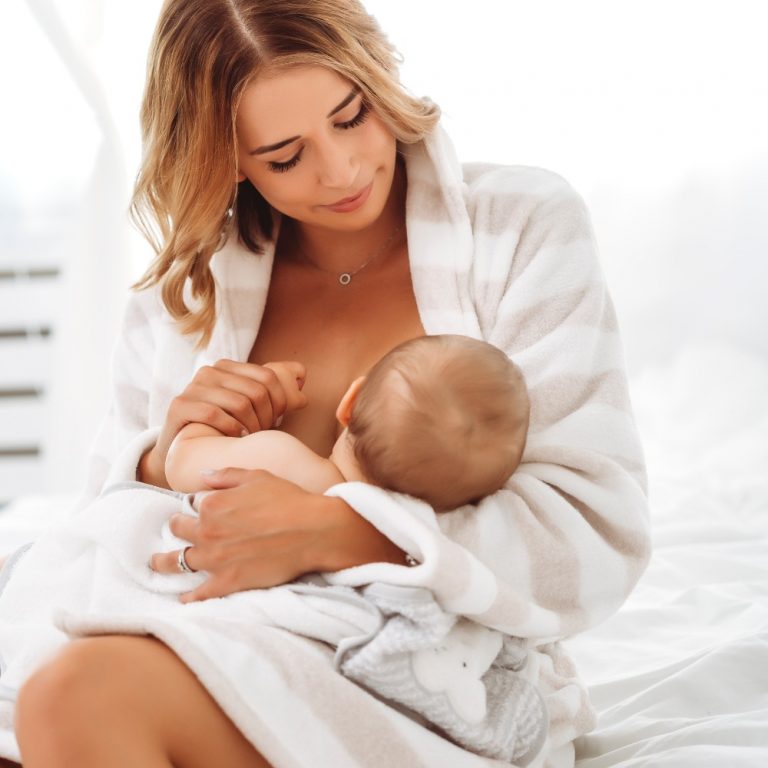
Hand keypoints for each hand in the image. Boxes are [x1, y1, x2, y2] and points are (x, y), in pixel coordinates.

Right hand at [140, 359, 306, 486]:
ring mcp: (192, 387)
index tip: (278, 420)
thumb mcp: (253, 407)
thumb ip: (277, 389)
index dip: (281, 401)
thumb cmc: (226, 428)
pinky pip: (215, 415)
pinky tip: (234, 438)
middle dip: (267, 417)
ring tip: (250, 438)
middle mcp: (208, 372)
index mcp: (228, 366)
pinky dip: (231, 429)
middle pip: (257, 392)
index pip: (269, 377)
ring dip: (251, 427)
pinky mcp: (179, 406)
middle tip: (263, 433)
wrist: (185, 451)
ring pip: (240, 403)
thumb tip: (302, 375)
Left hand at [149, 467, 328, 601]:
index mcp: (212, 503)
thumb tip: (202, 477)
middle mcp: (207, 531)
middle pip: (179, 529)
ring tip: (156, 563)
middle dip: (177, 527)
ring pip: (178, 561)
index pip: (193, 503)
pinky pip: (199, 593)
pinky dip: (188, 597)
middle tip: (177, 530)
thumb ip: (226, 475)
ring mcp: (215, 559)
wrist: (312, 531)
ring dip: (164, 562)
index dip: (198, 504)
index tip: (200, 507)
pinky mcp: (228, 582)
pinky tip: (183, 598)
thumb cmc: (288, 499)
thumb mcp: (257, 476)